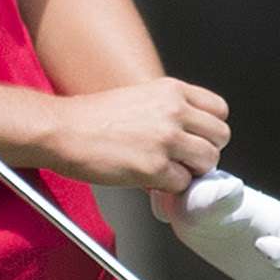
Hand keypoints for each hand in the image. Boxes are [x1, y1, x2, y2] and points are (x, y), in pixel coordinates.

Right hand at [31, 74, 228, 193]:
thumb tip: (186, 135)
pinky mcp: (154, 168)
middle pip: (220, 136)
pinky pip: (182, 184)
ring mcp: (166, 140)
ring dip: (191, 172)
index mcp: (171, 91)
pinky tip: (150, 181)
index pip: (219, 110)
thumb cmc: (88, 118)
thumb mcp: (137, 97)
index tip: (196, 138)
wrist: (60, 130)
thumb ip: (167, 110)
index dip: (209, 128)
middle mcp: (174, 112)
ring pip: (208, 161)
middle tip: (183, 160)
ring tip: (167, 172)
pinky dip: (170, 188)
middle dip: (204, 151)